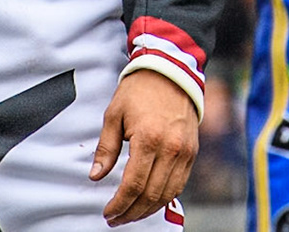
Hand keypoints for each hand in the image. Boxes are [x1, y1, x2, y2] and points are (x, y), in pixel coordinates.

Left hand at [92, 69, 198, 226]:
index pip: (133, 185)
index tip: (108, 212)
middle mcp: (171, 148)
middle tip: (116, 219)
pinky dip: (165, 197)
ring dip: (148, 209)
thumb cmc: (140, 90)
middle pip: (151, 194)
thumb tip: (96, 176)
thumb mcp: (114, 115)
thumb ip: (106, 149)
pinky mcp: (192, 151)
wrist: (172, 71)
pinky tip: (150, 201)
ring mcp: (185, 151)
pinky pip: (180, 183)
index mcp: (148, 138)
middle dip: (131, 212)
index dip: (119, 204)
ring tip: (131, 214)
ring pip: (167, 193)